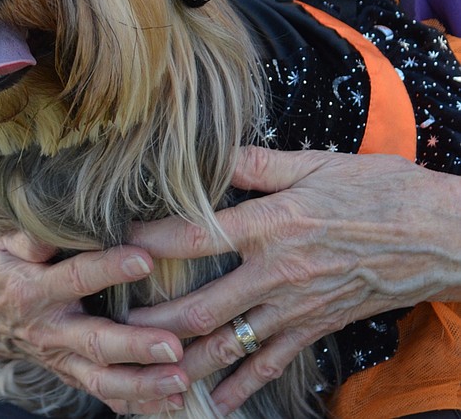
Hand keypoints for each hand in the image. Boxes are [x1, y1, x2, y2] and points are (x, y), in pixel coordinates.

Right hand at [0, 231, 189, 413]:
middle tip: (173, 345)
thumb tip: (66, 220)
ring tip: (179, 378)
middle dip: (135, 345)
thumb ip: (35, 236)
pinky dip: (138, 403)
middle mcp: (50, 330)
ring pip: (102, 379)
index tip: (145, 258)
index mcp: (34, 289)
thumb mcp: (5, 245)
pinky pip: (105, 396)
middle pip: (94, 341)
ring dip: (142, 383)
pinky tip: (172, 401)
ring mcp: (61, 359)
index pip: (76, 277)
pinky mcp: (70, 376)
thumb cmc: (0, 272)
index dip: (109, 268)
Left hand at [128, 145, 460, 413]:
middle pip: (202, 306)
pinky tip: (215, 399)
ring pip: (230, 344)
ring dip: (187, 358)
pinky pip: (272, 364)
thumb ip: (257, 165)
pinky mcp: (316, 329)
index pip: (196, 237)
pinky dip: (241, 385)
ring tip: (148, 365)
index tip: (119, 241)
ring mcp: (296, 308)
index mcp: (271, 225)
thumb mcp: (315, 164)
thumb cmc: (377, 192)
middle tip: (116, 323)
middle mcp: (276, 274)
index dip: (152, 242)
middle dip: (155, 320)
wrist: (435, 236)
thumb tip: (210, 151)